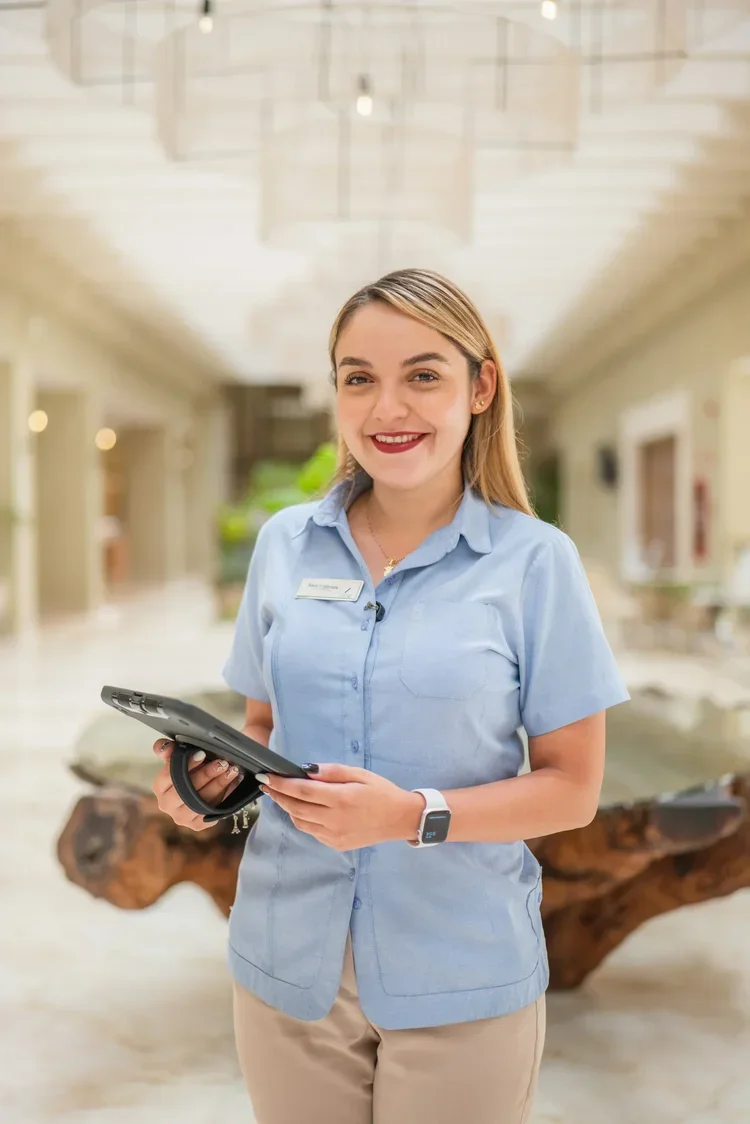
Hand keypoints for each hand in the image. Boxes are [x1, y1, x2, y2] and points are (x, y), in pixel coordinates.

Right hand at [151, 738, 244, 831]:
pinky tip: (232, 784)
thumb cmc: (188, 770)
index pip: (170, 775)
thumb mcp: (178, 757)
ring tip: (232, 772)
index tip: (202, 754)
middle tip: (223, 763)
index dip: (187, 764)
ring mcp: (181, 817)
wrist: (200, 788)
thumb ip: (169, 750)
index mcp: (160, 787)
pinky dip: (224, 797)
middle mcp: (167, 805)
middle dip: (207, 775)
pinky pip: (211, 811)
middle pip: (187, 790)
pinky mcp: (197, 825)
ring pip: (201, 802)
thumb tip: (166, 747)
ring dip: (219, 785)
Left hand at [257, 764, 422, 850]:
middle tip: (267, 784)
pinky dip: (301, 819)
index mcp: (342, 799)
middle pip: (296, 808)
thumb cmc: (381, 792)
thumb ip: (332, 772)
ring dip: (288, 808)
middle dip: (278, 795)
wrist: (400, 819)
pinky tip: (302, 808)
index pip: (302, 791)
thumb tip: (306, 769)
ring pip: (300, 822)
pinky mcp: (336, 844)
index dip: (282, 784)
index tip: (267, 776)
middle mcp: (335, 819)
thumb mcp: (360, 774)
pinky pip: (311, 831)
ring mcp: (334, 835)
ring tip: (281, 795)